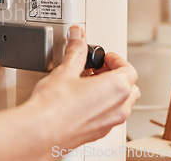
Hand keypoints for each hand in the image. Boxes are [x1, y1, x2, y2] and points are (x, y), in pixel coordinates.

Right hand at [26, 25, 139, 150]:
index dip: (115, 59)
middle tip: (96, 68)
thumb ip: (75, 51)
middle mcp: (119, 108)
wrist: (41, 131)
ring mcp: (109, 123)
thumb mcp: (65, 70)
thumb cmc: (54, 105)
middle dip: (115, 74)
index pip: (128, 69)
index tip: (102, 57)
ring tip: (86, 82)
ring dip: (110, 91)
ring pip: (121, 103)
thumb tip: (77, 37)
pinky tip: (80, 99)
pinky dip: (102, 105)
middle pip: (129, 87)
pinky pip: (109, 116)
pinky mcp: (98, 133)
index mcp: (117, 89)